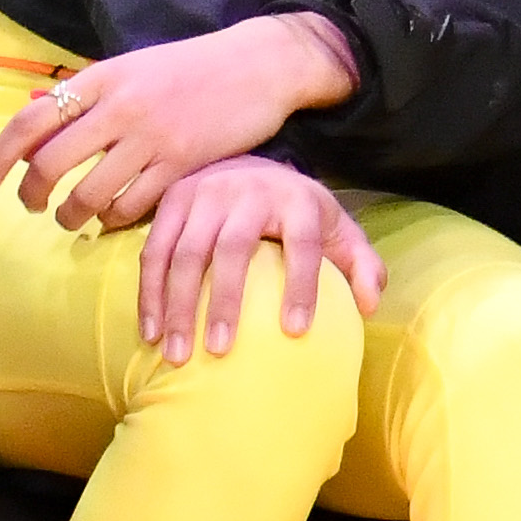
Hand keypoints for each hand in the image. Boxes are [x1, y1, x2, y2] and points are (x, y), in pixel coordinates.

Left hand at [0, 14, 359, 231]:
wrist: (261, 64)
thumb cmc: (192, 67)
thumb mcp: (135, 67)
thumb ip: (87, 94)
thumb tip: (30, 114)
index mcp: (103, 77)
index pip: (30, 121)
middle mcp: (121, 106)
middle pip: (50, 164)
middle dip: (31, 195)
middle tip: (33, 206)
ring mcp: (152, 137)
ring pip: (88, 194)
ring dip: (71, 215)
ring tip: (73, 217)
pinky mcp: (182, 163)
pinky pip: (131, 206)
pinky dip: (113, 220)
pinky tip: (113, 219)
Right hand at [135, 157, 383, 364]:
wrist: (253, 165)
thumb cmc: (299, 213)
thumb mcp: (338, 231)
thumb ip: (361, 266)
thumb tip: (369, 306)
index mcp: (298, 199)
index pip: (304, 243)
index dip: (302, 285)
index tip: (295, 331)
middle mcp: (251, 191)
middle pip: (234, 247)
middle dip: (226, 301)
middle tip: (220, 351)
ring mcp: (208, 193)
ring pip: (187, 252)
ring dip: (178, 305)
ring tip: (177, 354)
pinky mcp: (175, 199)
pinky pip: (156, 250)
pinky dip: (151, 293)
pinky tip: (151, 332)